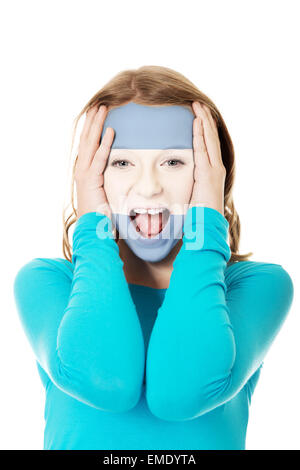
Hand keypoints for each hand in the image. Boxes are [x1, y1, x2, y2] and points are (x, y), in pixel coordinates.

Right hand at [74, 104, 113, 219]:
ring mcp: (84, 175)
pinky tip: (111, 131)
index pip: (89, 144)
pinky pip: (99, 159)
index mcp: (85, 171)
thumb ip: (111, 179)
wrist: (93, 230)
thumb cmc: (102, 215)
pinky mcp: (90, 181)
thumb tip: (125, 171)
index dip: (92, 128)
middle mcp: (82, 170)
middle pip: (87, 139)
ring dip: (97, 125)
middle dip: (92, 121)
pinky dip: (105, 144)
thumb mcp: (106, 193)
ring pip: (90, 144)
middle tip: (99, 103)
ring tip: (102, 108)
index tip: (98, 113)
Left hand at [189, 101, 225, 215]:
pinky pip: (203, 149)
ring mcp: (214, 169)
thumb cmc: (197, 214)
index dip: (204, 129)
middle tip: (199, 103)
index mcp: (212, 171)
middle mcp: (216, 168)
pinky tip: (197, 122)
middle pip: (211, 137)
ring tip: (198, 105)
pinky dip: (201, 134)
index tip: (198, 115)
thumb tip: (176, 180)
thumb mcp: (192, 194)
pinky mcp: (209, 173)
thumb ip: (188, 183)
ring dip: (203, 121)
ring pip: (209, 139)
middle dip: (205, 119)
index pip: (208, 145)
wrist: (206, 224)